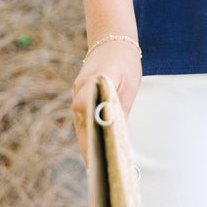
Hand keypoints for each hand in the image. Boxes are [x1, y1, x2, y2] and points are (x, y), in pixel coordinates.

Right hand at [71, 41, 142, 163]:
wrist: (113, 37)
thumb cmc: (124, 60)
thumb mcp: (129, 84)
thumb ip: (121, 107)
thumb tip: (117, 134)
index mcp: (90, 87)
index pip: (86, 118)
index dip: (91, 141)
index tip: (98, 159)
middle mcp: (78, 92)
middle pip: (81, 126)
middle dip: (89, 149)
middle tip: (100, 169)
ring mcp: (76, 93)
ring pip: (80, 124)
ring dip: (88, 141)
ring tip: (99, 163)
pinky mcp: (79, 94)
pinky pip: (82, 117)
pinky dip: (89, 130)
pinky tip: (97, 143)